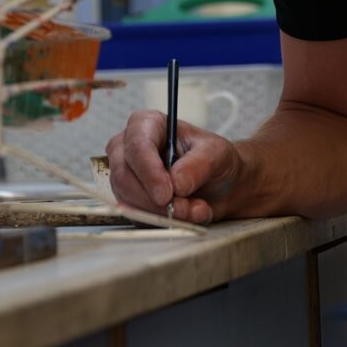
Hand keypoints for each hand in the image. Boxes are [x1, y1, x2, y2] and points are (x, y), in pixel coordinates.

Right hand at [105, 110, 244, 224]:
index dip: (149, 171)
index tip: (166, 193)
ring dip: (162, 214)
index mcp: (148, 125)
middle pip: (124, 176)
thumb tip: (177, 182)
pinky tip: (186, 216)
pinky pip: (136, 217)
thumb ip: (199, 164)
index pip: (137, 145)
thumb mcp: (216, 154)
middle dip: (155, 200)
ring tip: (194, 210)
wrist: (222, 185)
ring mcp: (127, 176)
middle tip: (184, 208)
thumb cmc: (215, 160)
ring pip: (128, 200)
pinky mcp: (131, 200)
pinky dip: (162, 222)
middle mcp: (130, 148)